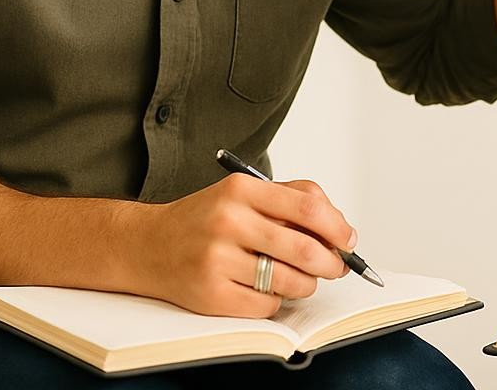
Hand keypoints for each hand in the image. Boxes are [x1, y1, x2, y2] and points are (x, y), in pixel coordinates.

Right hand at [131, 174, 353, 317]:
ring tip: (300, 278)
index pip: (309, 209)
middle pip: (305, 250)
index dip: (338, 229)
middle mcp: (228, 221)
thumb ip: (293, 199)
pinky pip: (267, 306)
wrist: (147, 245)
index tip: (349, 240)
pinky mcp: (210, 294)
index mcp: (242, 190)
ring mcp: (217, 260)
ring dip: (306, 285)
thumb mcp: (245, 192)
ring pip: (291, 282)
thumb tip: (341, 229)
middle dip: (332, 263)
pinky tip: (266, 288)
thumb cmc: (206, 219)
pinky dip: (277, 301)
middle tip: (336, 267)